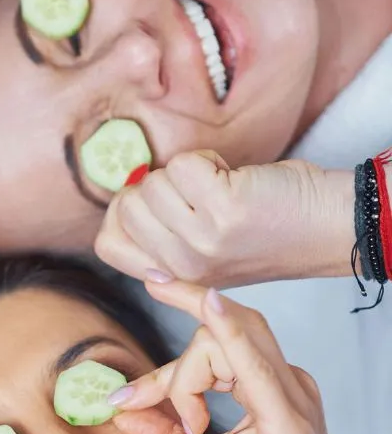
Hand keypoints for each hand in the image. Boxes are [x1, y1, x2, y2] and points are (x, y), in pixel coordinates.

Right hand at [94, 151, 351, 287]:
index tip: (157, 206)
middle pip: (126, 206)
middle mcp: (182, 264)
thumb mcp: (202, 250)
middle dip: (158, 186)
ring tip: (219, 186)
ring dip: (186, 170)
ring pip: (152, 182)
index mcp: (172, 276)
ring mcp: (200, 239)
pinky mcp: (222, 209)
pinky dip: (207, 158)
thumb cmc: (266, 228)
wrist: (327, 226)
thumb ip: (161, 237)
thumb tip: (125, 199)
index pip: (106, 246)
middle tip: (199, 196)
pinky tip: (232, 176)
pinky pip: (182, 164)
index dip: (122, 214)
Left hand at [110, 278, 355, 433]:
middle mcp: (284, 380)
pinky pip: (252, 360)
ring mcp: (289, 394)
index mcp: (268, 387)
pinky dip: (227, 330)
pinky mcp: (287, 417)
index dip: (163, 371)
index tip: (123, 397)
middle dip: (168, 369)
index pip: (211, 349)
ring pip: (224, 340)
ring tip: (192, 429)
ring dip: (183, 381)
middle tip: (130, 401)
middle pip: (216, 336)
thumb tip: (122, 412)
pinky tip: (208, 303)